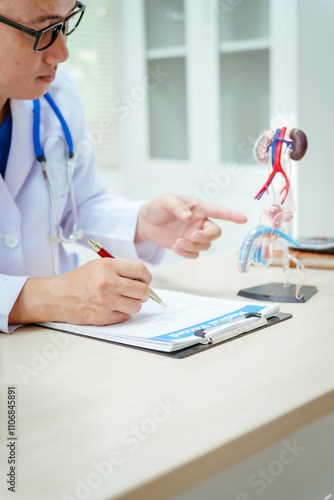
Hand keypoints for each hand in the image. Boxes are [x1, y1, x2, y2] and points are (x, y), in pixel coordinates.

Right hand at [9, 259, 151, 325]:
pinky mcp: (102, 316)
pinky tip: (112, 308)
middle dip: (143, 293)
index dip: (147, 278)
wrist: (58, 296)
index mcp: (108, 266)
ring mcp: (105, 301)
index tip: (145, 281)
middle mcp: (107, 283)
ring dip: (133, 304)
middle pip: (142, 291)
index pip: (140, 270)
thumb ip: (121, 270)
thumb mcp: (99, 266)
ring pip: (136, 306)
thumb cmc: (80, 280)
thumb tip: (144, 280)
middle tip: (137, 293)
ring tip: (122, 300)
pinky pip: (125, 316)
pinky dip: (122, 313)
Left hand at [135, 194, 246, 257]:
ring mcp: (194, 235)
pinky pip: (194, 254)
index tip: (243, 219)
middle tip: (194, 237)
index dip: (232, 215)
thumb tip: (189, 216)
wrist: (146, 222)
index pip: (219, 211)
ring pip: (205, 245)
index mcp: (199, 208)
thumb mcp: (166, 201)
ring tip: (177, 243)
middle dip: (207, 236)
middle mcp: (200, 222)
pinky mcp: (187, 246)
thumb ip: (178, 207)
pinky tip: (176, 248)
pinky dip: (187, 254)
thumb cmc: (159, 207)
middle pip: (215, 232)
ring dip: (193, 246)